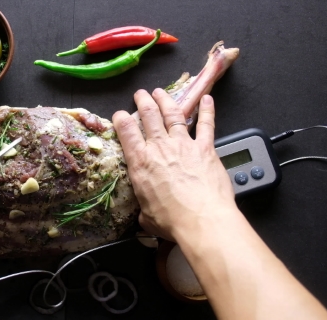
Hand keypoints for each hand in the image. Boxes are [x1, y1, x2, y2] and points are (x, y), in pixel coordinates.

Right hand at [112, 88, 235, 240]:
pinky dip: (207, 110)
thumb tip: (145, 217)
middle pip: (150, 115)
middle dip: (143, 102)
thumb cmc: (172, 220)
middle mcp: (160, 148)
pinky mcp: (206, 148)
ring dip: (166, 101)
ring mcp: (184, 145)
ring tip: (161, 93)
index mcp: (141, 162)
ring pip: (173, 115)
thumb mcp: (147, 216)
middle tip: (141, 94)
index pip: (126, 131)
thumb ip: (144, 210)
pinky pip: (206, 124)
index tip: (120, 115)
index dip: (121, 118)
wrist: (201, 220)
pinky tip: (207, 99)